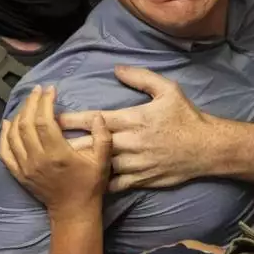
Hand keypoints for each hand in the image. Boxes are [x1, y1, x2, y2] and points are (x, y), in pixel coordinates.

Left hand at [0, 86, 111, 214]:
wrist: (73, 211)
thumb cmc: (89, 185)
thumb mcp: (102, 161)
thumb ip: (102, 137)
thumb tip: (97, 116)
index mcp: (57, 154)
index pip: (43, 121)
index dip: (45, 102)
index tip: (50, 90)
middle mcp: (37, 159)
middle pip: (26, 124)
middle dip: (31, 103)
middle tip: (38, 91)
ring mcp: (25, 167)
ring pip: (14, 135)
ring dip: (18, 115)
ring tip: (28, 103)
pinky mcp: (19, 174)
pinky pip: (5, 152)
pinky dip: (3, 135)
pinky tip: (7, 123)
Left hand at [58, 67, 213, 191]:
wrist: (207, 149)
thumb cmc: (186, 117)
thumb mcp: (168, 89)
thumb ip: (140, 78)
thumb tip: (116, 69)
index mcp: (134, 119)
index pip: (96, 119)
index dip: (72, 120)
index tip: (52, 119)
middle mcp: (131, 143)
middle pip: (92, 145)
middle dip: (67, 145)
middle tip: (45, 145)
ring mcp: (136, 164)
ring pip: (100, 167)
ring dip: (79, 166)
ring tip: (57, 166)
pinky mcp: (142, 180)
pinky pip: (116, 185)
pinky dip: (99, 184)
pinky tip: (84, 183)